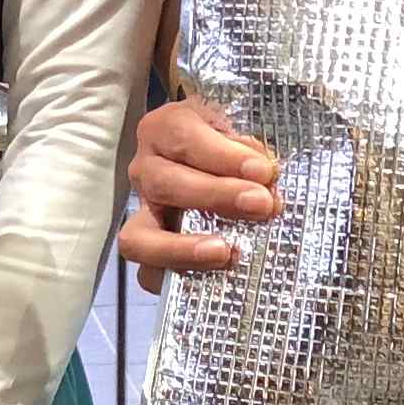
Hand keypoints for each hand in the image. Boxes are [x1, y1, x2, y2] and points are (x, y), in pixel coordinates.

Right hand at [119, 96, 279, 292]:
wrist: (211, 159)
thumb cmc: (226, 142)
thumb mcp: (236, 128)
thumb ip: (248, 148)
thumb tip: (264, 175)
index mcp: (165, 129)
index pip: (182, 137)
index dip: (222, 156)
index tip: (263, 170)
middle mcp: (146, 168)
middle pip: (165, 183)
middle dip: (216, 196)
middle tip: (260, 205)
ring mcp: (142, 212)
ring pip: (140, 236)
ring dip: (184, 247)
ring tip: (226, 252)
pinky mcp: (149, 249)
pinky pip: (148, 273)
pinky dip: (176, 276)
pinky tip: (213, 273)